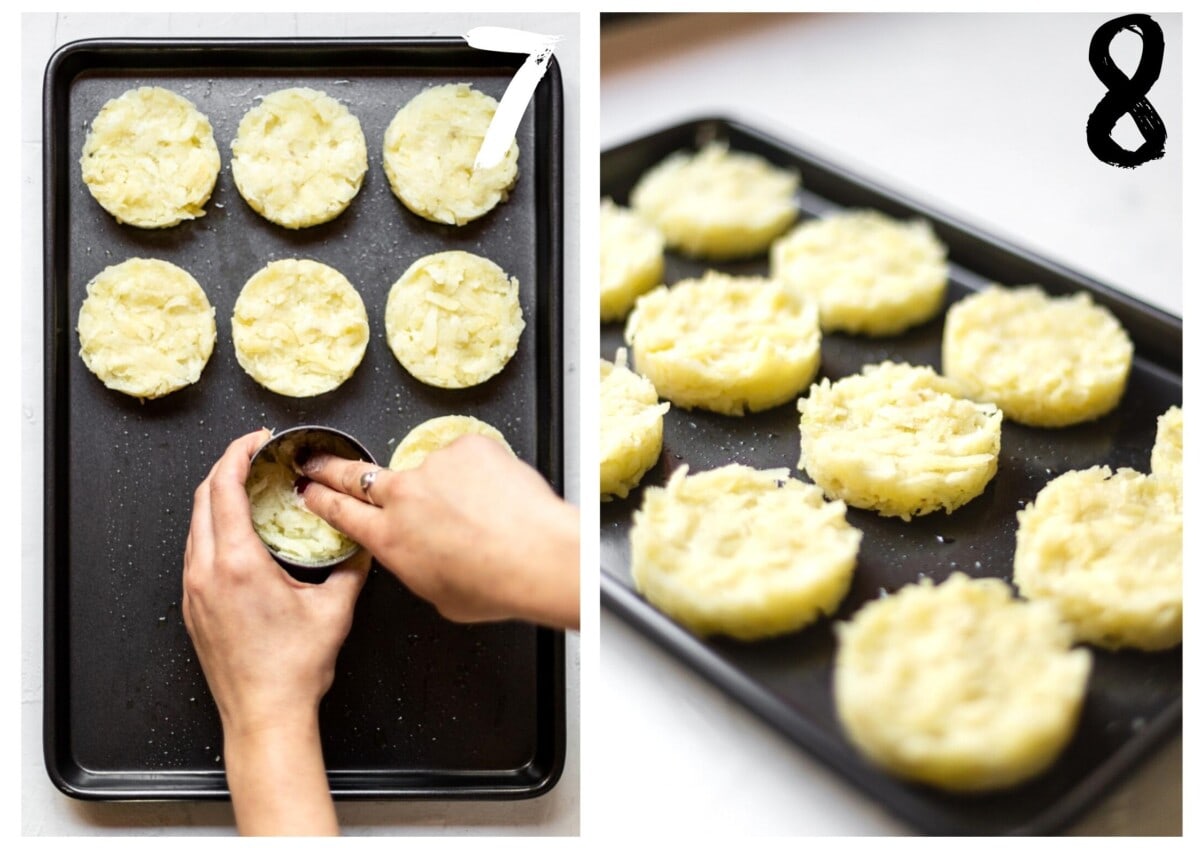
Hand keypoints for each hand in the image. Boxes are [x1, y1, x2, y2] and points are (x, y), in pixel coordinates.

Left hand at [183, 429, 369, 834]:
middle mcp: (206, 571)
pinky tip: (240, 532)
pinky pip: (196, 550)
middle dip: (226, 467)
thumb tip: (364, 543)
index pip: (224, 488)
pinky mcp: (194, 607)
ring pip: (195, 524)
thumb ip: (352, 567)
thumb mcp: (335, 609)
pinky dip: (214, 526)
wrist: (265, 715)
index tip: (258, 440)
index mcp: (237, 563)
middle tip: (256, 454)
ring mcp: (194, 591)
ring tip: (250, 486)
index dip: (238, 454)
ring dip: (217, 497)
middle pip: (202, 498)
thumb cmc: (296, 667)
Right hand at [301, 435, 578, 629]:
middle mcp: (402, 498)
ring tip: (481, 510)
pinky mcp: (466, 448)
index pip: (340, 512)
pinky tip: (497, 495)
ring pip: (430, 472)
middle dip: (331, 467)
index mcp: (389, 539)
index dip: (320, 499)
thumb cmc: (495, 586)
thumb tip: (417, 551)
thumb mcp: (437, 593)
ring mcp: (433, 468)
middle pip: (355, 475)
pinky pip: (465, 457)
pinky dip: (479, 473)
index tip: (309, 490)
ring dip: (447, 486)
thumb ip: (414, 563)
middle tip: (316, 460)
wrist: (538, 557)